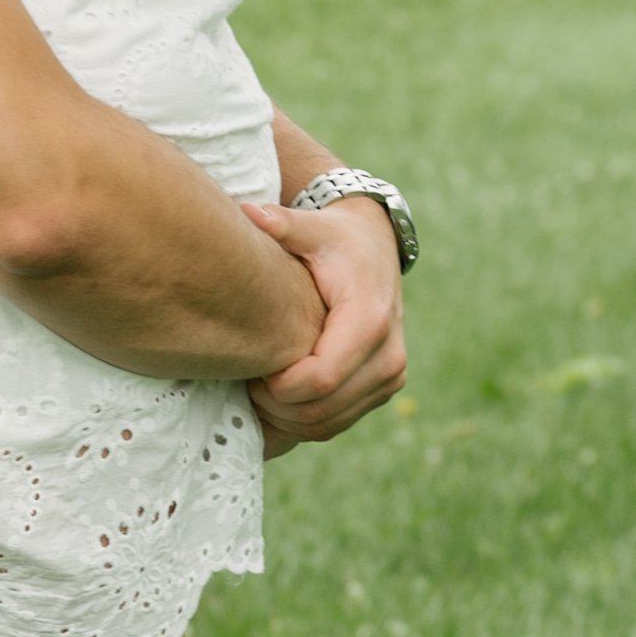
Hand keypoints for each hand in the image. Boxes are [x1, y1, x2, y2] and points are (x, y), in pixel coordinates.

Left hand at [242, 195, 405, 446]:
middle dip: (277, 407)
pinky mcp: (384, 386)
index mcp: (370, 319)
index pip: (321, 379)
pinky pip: (337, 422)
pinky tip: (275, 398)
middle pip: (323, 410)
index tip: (250, 369)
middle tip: (245, 383)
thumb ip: (281, 223)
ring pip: (329, 424)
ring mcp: (390, 376)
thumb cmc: (335, 239)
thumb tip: (247, 211)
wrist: (376, 247)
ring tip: (257, 388)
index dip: (279, 387)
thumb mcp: (311, 227)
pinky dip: (303, 420)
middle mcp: (389, 355)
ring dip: (287, 419)